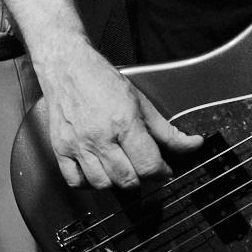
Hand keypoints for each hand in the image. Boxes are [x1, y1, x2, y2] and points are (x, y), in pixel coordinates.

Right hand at [37, 43, 201, 188]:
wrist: (66, 66)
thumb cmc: (101, 80)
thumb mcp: (141, 101)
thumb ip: (166, 130)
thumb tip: (191, 145)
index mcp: (123, 122)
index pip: (148, 165)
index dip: (162, 172)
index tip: (162, 169)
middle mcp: (99, 136)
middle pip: (127, 179)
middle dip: (142, 178)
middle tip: (142, 167)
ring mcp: (77, 144)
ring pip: (102, 184)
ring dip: (116, 182)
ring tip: (121, 168)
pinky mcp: (60, 148)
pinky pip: (76, 181)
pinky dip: (89, 183)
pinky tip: (97, 172)